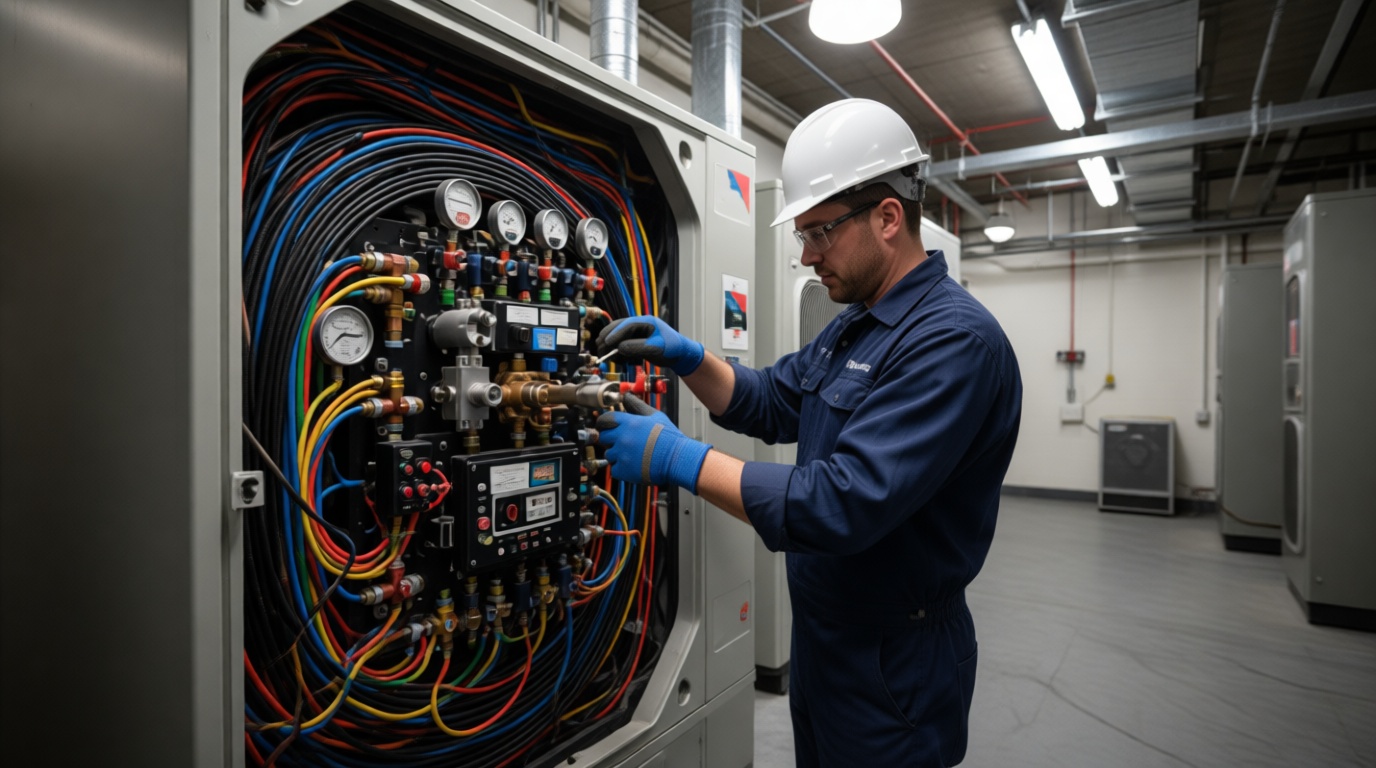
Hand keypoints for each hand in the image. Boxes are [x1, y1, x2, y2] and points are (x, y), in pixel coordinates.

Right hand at [595, 316, 704, 375]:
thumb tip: (619, 349)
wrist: (681, 355)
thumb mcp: (656, 349)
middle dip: (609, 341)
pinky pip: (622, 346)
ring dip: (614, 349)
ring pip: (618, 338)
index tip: (606, 343)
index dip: (614, 334)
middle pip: (617, 329)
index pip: (626, 325)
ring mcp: (637, 333)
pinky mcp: (635, 342)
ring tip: (617, 360)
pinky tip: (626, 362)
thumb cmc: (672, 349)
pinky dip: (620, 354)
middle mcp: (639, 325)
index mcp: (646, 321)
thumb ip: (637, 348)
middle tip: (602, 352)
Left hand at [595, 396, 711, 491]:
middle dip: (609, 440)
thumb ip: (637, 406)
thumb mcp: (655, 416)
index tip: (605, 427)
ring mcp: (621, 454)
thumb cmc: (669, 438)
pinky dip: (621, 469)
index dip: (604, 423)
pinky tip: (633, 466)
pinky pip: (614, 469)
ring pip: (609, 454)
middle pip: (603, 437)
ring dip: (617, 455)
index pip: (605, 420)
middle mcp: (622, 437)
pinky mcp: (624, 470)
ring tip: (632, 455)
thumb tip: (626, 397)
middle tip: (621, 443)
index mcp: (629, 423)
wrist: (677, 459)